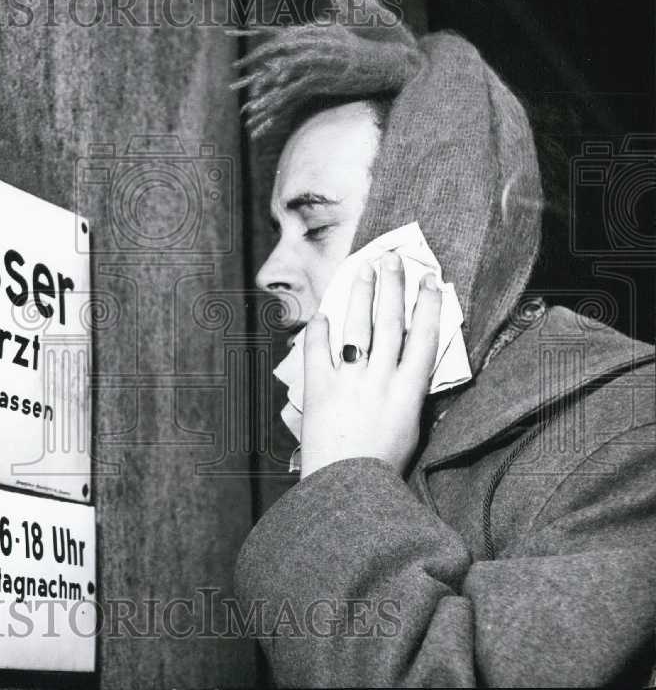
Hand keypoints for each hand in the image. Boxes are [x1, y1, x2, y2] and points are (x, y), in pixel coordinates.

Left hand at [300, 251, 442, 478]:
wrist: (347, 488)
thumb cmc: (382, 467)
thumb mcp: (411, 430)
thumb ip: (410, 396)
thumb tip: (410, 367)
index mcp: (409, 391)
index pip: (424, 337)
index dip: (427, 305)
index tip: (430, 280)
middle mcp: (381, 379)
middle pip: (390, 322)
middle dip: (393, 287)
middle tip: (393, 260)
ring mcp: (349, 381)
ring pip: (358, 327)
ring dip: (361, 295)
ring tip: (365, 270)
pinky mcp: (319, 388)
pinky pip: (318, 350)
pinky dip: (319, 330)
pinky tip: (322, 313)